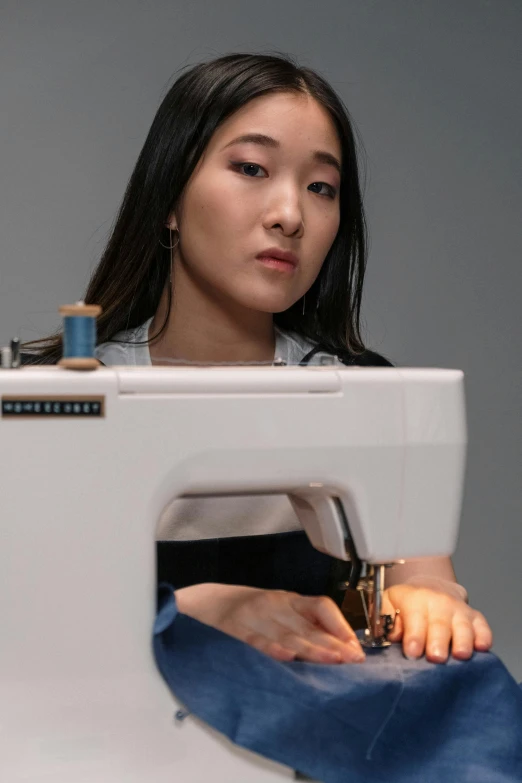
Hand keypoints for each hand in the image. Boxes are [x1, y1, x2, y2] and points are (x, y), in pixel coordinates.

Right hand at [175, 583, 365, 663]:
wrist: (211, 603)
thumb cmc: (255, 612)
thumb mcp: (284, 610)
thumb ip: (309, 626)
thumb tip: (345, 647)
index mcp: (291, 600)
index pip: (321, 607)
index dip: (339, 626)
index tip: (355, 647)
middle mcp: (276, 606)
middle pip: (309, 626)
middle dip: (332, 644)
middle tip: (353, 659)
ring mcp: (257, 618)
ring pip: (288, 635)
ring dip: (312, 649)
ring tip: (332, 660)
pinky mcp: (238, 632)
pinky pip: (257, 642)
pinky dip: (272, 649)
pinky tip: (287, 657)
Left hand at [383, 580, 492, 662]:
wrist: (430, 587)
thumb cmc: (406, 603)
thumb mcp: (388, 603)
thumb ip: (385, 618)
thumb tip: (390, 635)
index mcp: (415, 599)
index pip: (415, 617)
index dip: (414, 636)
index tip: (412, 652)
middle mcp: (439, 602)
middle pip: (440, 624)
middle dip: (438, 641)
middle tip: (436, 658)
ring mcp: (459, 609)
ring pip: (463, 625)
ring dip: (462, 641)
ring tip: (460, 655)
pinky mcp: (475, 617)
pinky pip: (482, 626)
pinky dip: (484, 637)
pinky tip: (481, 647)